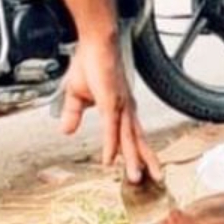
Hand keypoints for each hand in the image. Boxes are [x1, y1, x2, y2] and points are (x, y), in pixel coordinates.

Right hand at [60, 34, 163, 181]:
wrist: (94, 42)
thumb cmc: (89, 63)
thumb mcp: (76, 96)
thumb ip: (73, 115)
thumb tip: (66, 132)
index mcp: (121, 108)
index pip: (131, 135)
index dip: (136, 152)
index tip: (143, 169)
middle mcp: (125, 109)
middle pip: (138, 140)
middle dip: (147, 161)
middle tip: (156, 180)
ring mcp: (119, 106)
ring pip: (128, 139)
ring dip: (132, 160)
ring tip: (136, 178)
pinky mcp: (110, 101)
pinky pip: (111, 128)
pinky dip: (111, 146)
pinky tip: (110, 160)